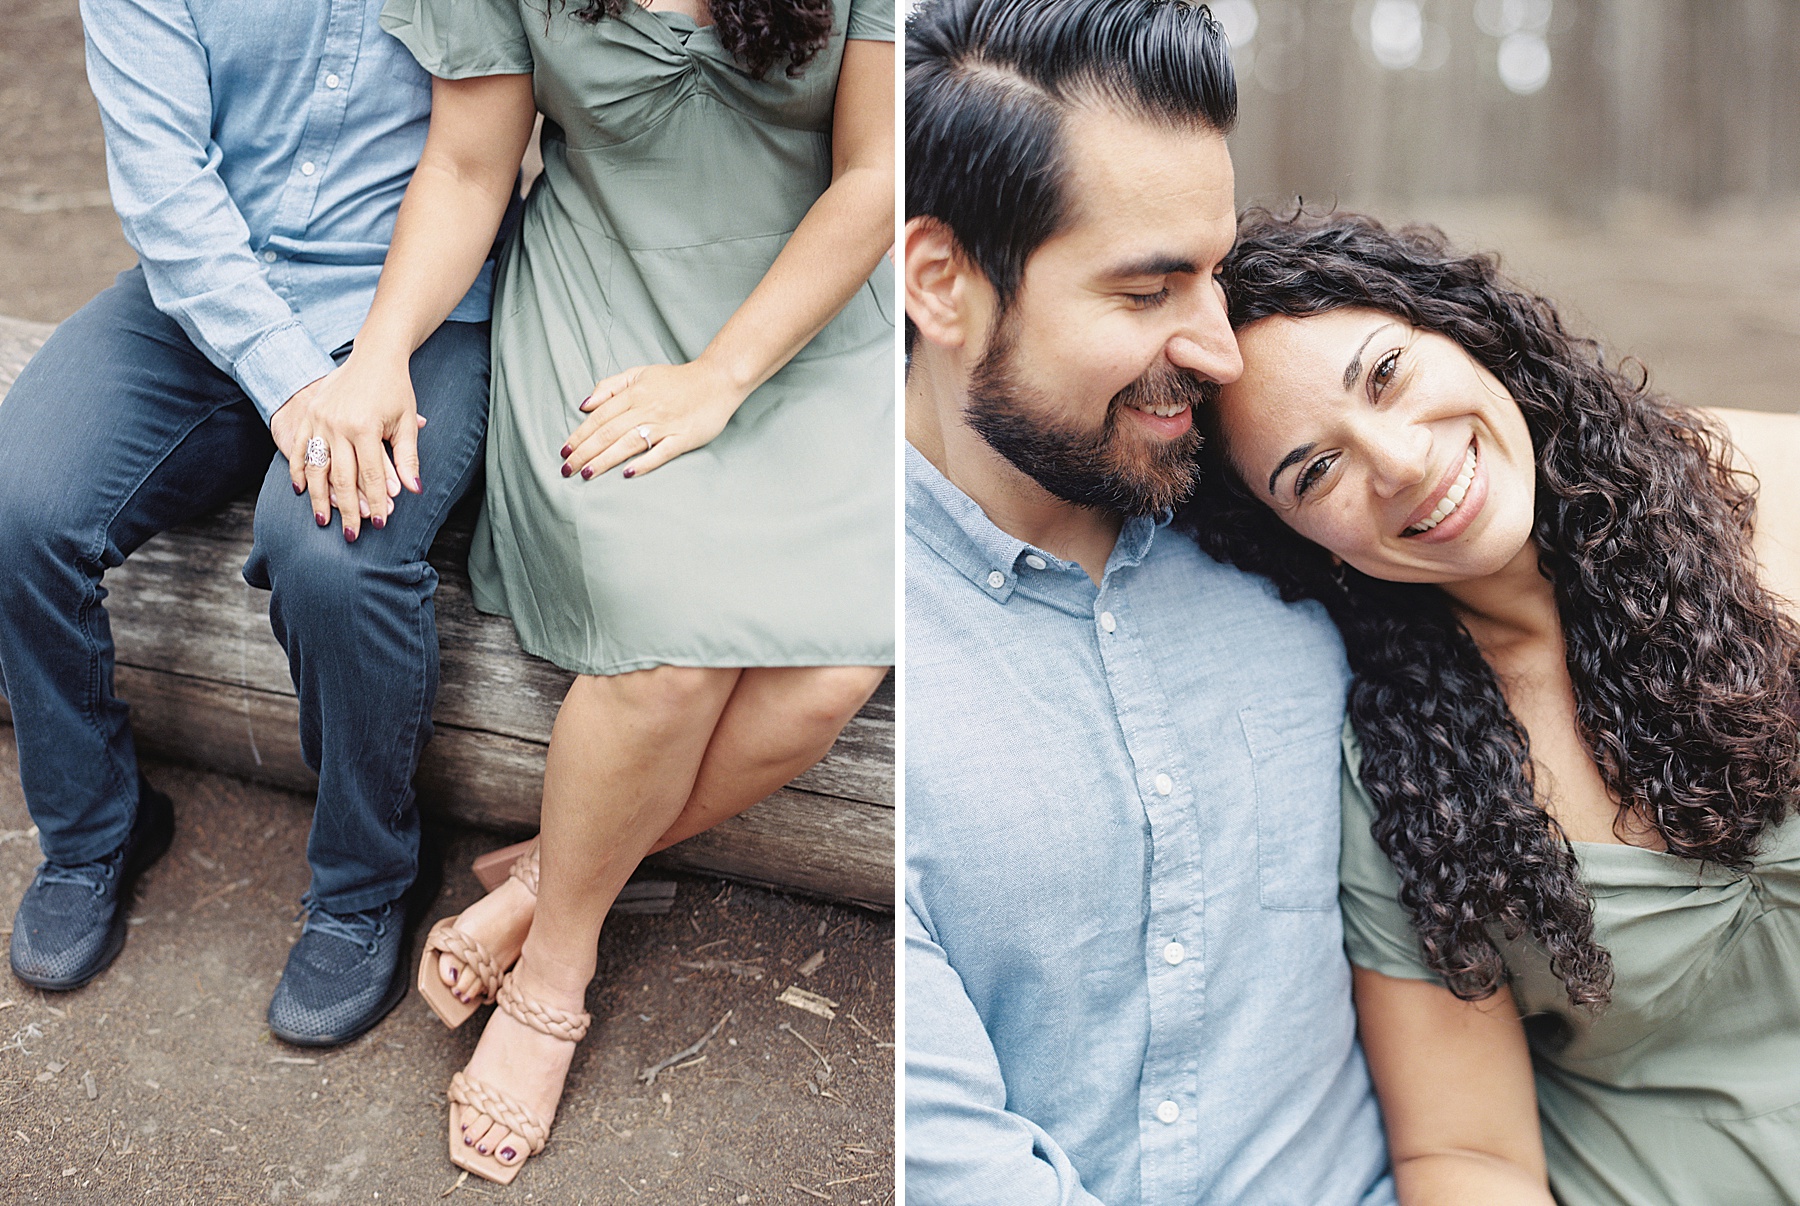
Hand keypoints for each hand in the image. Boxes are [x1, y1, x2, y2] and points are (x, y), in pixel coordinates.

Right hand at [270, 354, 425, 540]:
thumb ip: (407, 458)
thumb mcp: (406, 422)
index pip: (371, 475)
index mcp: (364, 426)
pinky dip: (297, 470)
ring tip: (323, 521)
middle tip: (351, 535)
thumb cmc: (395, 391)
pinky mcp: (309, 415)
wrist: (374, 357)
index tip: (379, 524)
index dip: (376, 502)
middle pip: (342, 477)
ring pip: (316, 467)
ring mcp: (319, 419)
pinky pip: (298, 449)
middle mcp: (337, 424)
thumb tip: (413, 490)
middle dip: (348, 509)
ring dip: (318, 497)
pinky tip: (300, 490)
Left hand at [560, 359, 747, 481]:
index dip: (580, 434)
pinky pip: (661, 452)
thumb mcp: (641, 373)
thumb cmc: (677, 380)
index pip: (600, 417)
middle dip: (584, 452)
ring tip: (586, 474)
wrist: (718, 380)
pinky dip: (644, 463)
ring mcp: (665, 424)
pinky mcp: (683, 438)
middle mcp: (647, 409)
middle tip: (566, 469)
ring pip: (628, 443)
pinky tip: (628, 473)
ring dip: (605, 460)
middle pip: (608, 432)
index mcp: (635, 393)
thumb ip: (611, 386)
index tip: (564, 450)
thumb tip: (585, 405)